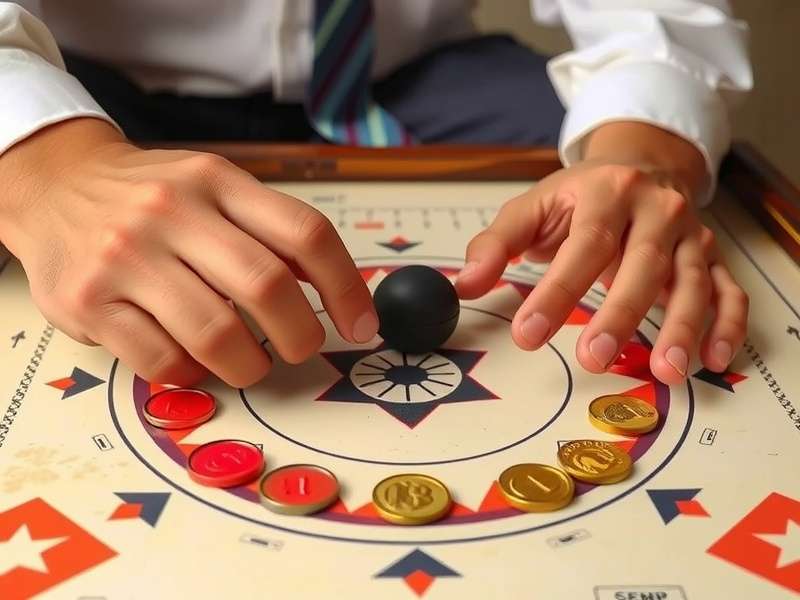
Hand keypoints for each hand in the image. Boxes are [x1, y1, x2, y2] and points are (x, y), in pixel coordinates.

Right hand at [0, 118, 376, 386]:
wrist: (55, 185)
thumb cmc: (151, 196)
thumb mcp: (212, 186)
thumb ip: (267, 229)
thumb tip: (335, 289)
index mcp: (217, 180)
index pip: (305, 234)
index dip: (346, 287)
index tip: (362, 325)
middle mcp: (172, 212)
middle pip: (266, 288)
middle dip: (300, 335)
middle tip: (301, 348)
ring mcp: (127, 257)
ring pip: (217, 335)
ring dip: (249, 365)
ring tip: (249, 362)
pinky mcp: (90, 302)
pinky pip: (163, 361)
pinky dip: (193, 373)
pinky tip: (193, 359)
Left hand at [456, 123, 747, 384]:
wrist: (643, 162)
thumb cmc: (583, 194)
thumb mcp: (534, 206)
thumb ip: (497, 243)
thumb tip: (464, 284)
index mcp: (608, 192)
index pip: (584, 245)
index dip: (557, 292)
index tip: (529, 334)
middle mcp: (656, 211)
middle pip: (643, 264)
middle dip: (619, 315)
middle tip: (592, 360)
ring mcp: (690, 236)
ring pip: (692, 282)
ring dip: (681, 328)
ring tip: (665, 371)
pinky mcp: (711, 258)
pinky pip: (729, 292)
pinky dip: (727, 327)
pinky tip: (714, 362)